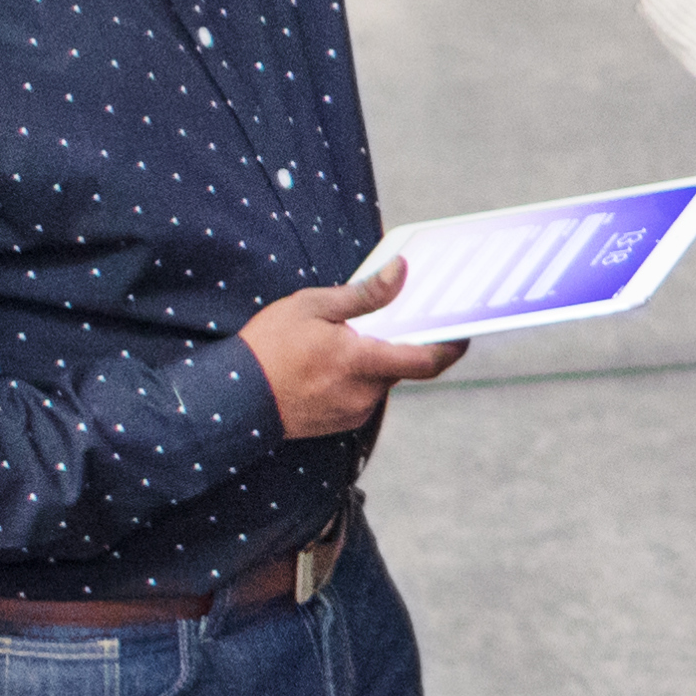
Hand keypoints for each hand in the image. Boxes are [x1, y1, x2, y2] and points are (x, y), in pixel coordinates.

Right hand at [242, 278, 466, 437]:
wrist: (232, 399)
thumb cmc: (268, 348)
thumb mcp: (314, 307)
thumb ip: (365, 294)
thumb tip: (401, 271)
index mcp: (363, 363)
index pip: (429, 360)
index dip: (453, 346)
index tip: (464, 330)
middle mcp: (365, 394)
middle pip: (402, 365)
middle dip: (397, 342)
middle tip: (382, 318)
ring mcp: (354, 412)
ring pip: (381, 380)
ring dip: (373, 360)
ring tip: (343, 339)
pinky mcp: (340, 423)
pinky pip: (362, 395)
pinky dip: (356, 377)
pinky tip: (329, 363)